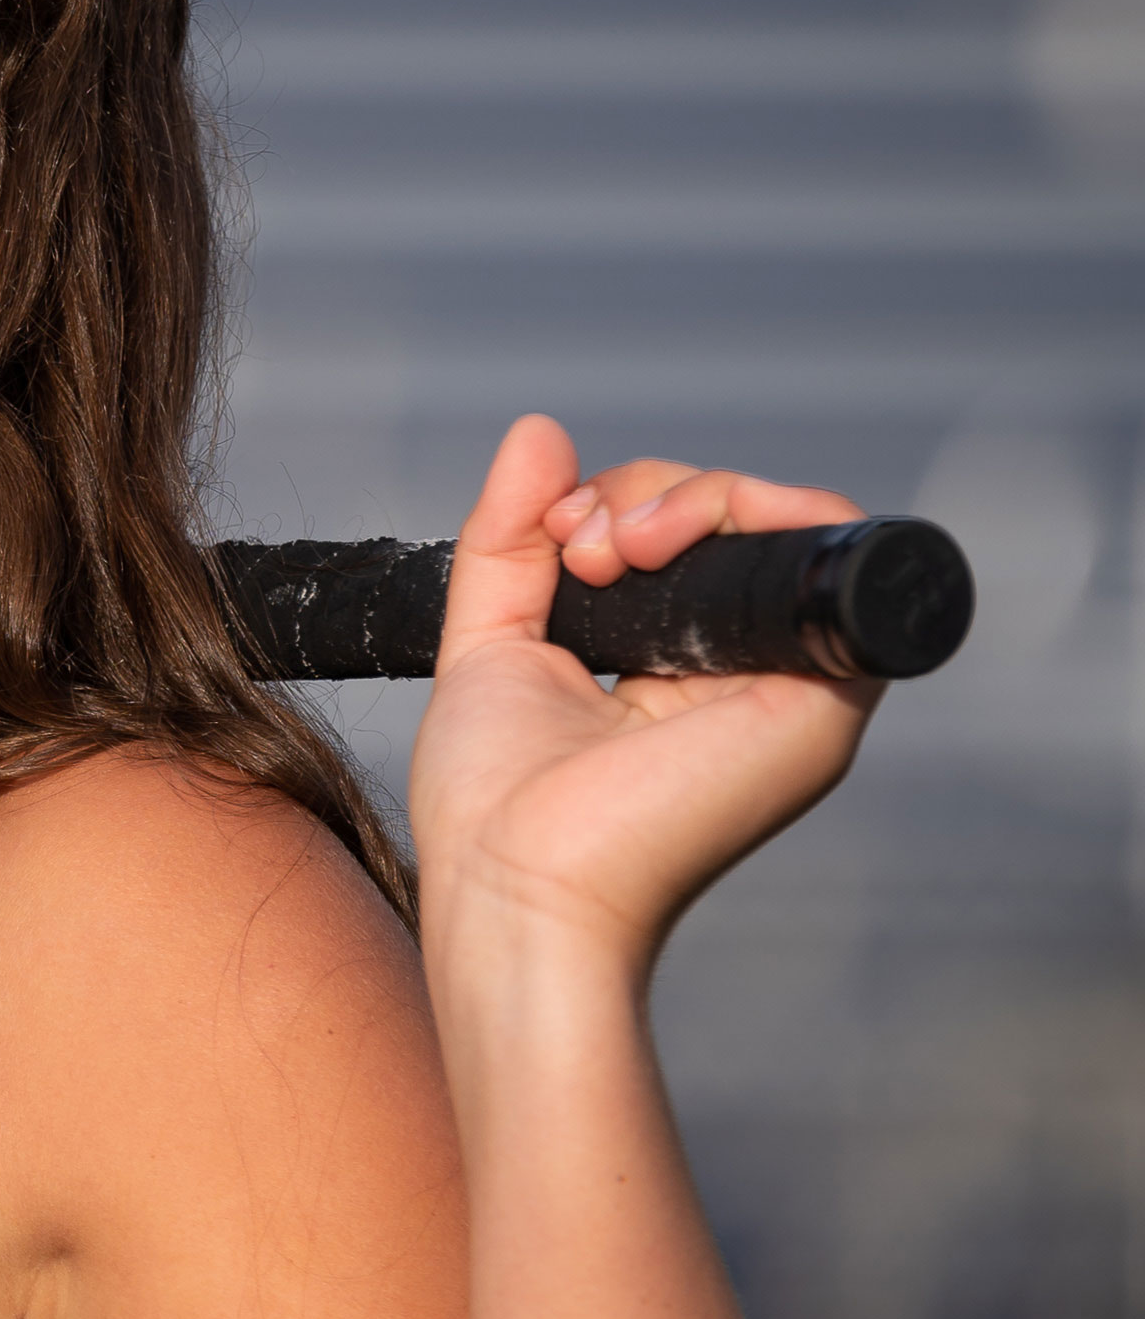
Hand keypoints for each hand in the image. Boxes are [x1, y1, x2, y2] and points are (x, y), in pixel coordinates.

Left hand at [407, 415, 877, 980]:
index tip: (557, 537)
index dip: (620, 506)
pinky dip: (758, 509)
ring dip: (684, 496)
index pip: (678, 542)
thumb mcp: (487, 648)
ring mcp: (787, 680)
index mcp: (674, 673)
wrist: (519, 888)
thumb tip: (540, 429)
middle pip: (728, 521)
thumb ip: (509, 541)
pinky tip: (664, 541)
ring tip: (606, 553)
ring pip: (776, 520)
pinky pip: (829, 551)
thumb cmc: (494, 811)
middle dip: (642, 495)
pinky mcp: (822, 689)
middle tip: (581, 551)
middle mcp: (742, 675)